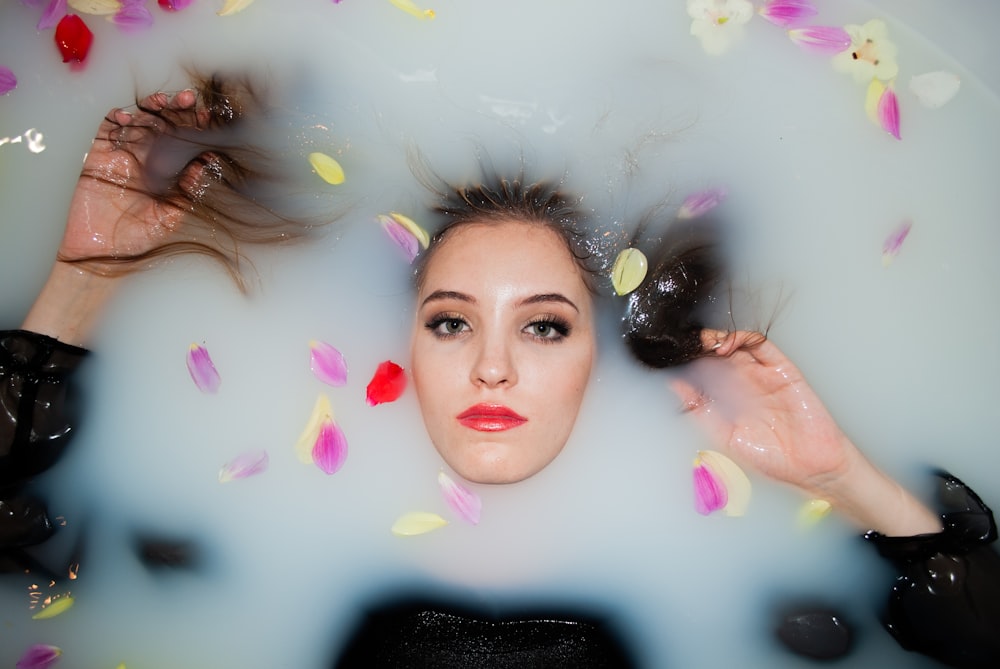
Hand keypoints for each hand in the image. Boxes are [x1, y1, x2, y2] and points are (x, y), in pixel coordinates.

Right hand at [57, 89, 210, 270]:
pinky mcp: (95, 155)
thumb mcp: (165, 219)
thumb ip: (183, 195)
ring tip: (166, 101)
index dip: (194, 129)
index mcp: (162, 173)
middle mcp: (142, 159)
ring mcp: (119, 154)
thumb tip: (202, 170)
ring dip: (151, 109)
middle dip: (176, 110)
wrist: (92, 250)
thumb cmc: (129, 239)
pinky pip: (106, 129)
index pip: (181, 143)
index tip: (209, 121)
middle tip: (191, 101)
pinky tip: (131, 117)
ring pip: (137, 121)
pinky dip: (117, 119)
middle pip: (162, 125)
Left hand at [672, 329, 851, 492]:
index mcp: (730, 398)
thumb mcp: (725, 436)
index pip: (705, 370)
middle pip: (718, 354)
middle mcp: (745, 383)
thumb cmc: (772, 458)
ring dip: (718, 338)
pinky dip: (743, 339)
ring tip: (703, 343)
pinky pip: (763, 346)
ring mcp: (763, 374)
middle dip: (700, 346)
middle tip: (684, 344)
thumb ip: (701, 410)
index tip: (673, 356)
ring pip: (738, 345)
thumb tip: (675, 388)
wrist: (810, 467)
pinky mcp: (782, 370)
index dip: (690, 360)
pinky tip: (726, 345)